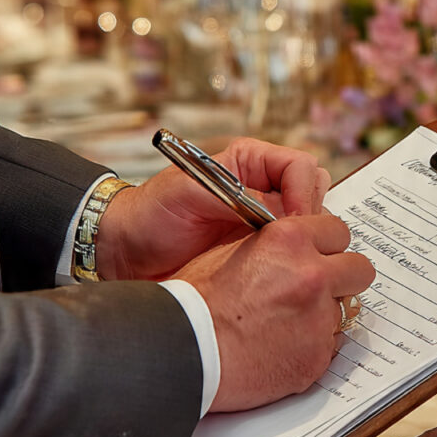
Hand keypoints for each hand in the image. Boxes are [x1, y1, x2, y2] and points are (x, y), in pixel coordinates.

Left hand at [95, 137, 330, 281]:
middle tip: (292, 243)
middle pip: (313, 192)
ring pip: (309, 223)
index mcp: (250, 162)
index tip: (294, 222)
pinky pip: (291, 251)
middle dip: (310, 216)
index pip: (300, 167)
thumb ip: (237, 196)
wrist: (124, 253)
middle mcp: (263, 187)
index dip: (304, 193)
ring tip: (285, 260)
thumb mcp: (189, 193)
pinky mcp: (259, 250)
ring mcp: (264, 221)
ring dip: (304, 240)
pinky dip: (292, 260)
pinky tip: (278, 273)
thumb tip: (280, 214)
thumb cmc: (150, 214)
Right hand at [177, 213, 375, 411]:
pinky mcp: (317, 356)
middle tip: (320, 287)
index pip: (338, 231)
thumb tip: (296, 243)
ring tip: (289, 323)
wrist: (186, 352)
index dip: (328, 245)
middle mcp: (312, 276)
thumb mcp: (230, 251)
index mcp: (290, 241)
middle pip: (359, 269)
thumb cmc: (196, 304)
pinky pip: (329, 346)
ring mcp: (319, 319)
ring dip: (324, 314)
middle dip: (342, 276)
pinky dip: (311, 347)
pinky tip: (282, 347)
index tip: (321, 255)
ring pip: (344, 310)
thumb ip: (274, 244)